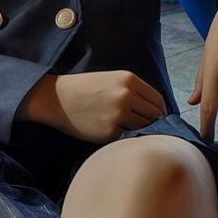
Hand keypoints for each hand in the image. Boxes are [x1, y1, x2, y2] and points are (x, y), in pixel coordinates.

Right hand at [17, 70, 167, 143]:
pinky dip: (124, 138)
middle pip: (154, 116)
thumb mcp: (112, 80)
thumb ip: (134, 91)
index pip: (158, 101)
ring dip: (139, 131)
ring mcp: (119, 115)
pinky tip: (113, 132)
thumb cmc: (84, 89)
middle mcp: (127, 96)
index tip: (159, 119)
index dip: (160, 112)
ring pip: (143, 128)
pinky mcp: (110, 132)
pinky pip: (126, 138)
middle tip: (146, 128)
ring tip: (127, 129)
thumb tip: (155, 112)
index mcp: (129, 80)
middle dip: (152, 123)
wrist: (56, 99)